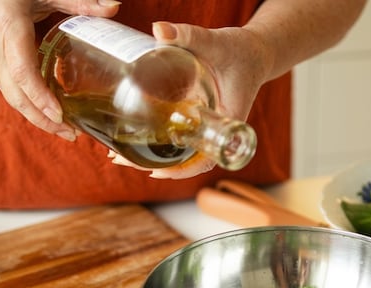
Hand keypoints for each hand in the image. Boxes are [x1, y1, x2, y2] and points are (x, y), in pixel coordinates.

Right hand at [0, 0, 120, 140]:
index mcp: (9, 29)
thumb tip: (114, 7)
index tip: (60, 114)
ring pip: (14, 100)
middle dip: (44, 120)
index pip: (22, 71)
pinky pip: (13, 95)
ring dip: (39, 120)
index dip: (40, 96)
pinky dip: (32, 108)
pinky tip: (53, 117)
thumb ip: (78, 1)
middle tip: (72, 134)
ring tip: (67, 132)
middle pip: (17, 96)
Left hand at [110, 21, 270, 178]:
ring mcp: (204, 127)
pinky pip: (178, 137)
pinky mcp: (196, 119)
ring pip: (178, 151)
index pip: (205, 159)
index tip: (156, 173)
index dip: (181, 171)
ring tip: (117, 154)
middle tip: (117, 159)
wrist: (253, 51)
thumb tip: (159, 30)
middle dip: (151, 165)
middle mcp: (215, 132)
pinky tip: (135, 138)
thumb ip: (188, 35)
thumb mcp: (215, 42)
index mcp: (226, 124)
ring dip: (150, 155)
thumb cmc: (241, 51)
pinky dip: (158, 141)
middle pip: (184, 161)